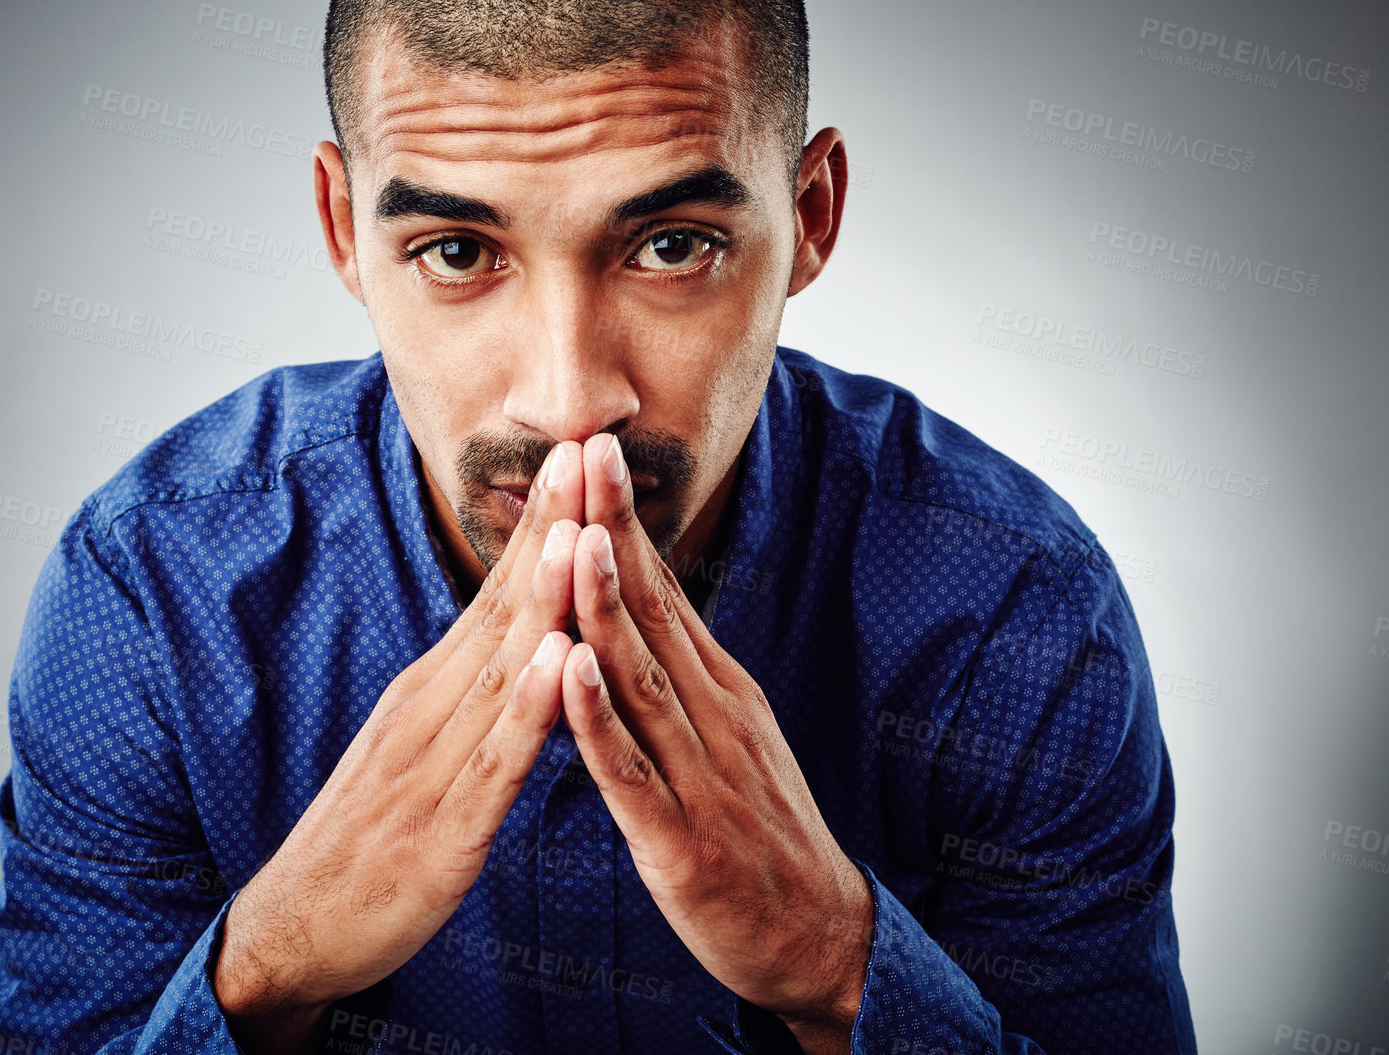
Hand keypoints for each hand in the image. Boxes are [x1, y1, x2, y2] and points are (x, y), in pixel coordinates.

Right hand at [214, 440, 588, 1050]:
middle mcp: (430, 709)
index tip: (577, 457)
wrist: (297, 929)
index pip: (498, 594)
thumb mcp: (422, 748)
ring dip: (544, 597)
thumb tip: (522, 633)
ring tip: (580, 530)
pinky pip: (494, 762)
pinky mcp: (443, 829)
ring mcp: (433, 764)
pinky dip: (529, 709)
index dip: (541, 525)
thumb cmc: (371, 837)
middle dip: (549, 530)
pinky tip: (560, 664)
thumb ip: (471, 693)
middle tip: (583, 454)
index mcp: (432, 690)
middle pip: (502, 608)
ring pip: (501, 670)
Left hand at [559, 433, 872, 1051]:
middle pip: (654, 611)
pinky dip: (598, 719)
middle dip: (614, 530)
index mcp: (719, 689)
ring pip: (642, 678)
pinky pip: (630, 773)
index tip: (592, 452)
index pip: (664, 588)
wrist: (820, 936)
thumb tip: (640, 600)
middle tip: (586, 454)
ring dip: (605, 606)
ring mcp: (701, 776)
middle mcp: (713, 716)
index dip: (624, 520)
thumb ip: (681, 673)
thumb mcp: (729, 735)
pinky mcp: (682, 841)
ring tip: (575, 537)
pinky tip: (567, 672)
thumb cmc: (759, 831)